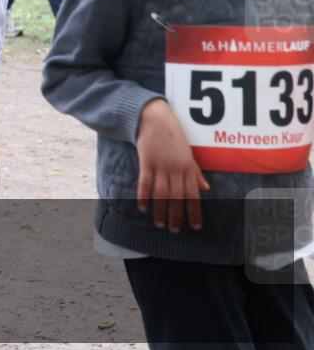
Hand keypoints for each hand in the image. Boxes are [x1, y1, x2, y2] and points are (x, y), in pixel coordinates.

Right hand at [136, 99, 210, 231]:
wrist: (155, 119)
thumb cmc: (173, 136)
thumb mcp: (189, 154)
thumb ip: (195, 172)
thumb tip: (205, 188)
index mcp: (188, 167)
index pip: (193, 195)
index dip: (195, 212)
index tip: (195, 227)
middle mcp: (176, 169)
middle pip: (177, 197)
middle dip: (177, 216)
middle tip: (175, 230)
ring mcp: (160, 166)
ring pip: (161, 194)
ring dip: (161, 211)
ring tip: (160, 224)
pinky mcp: (146, 162)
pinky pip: (145, 183)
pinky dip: (143, 196)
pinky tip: (143, 208)